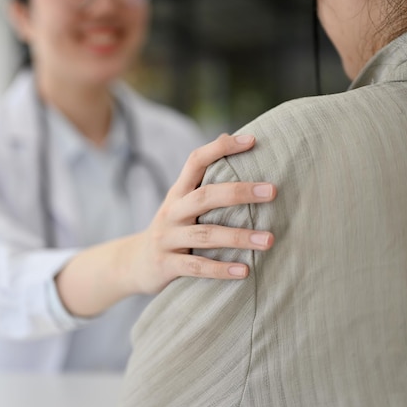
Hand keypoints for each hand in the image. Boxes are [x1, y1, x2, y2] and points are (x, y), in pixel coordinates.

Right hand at [125, 134, 275, 294]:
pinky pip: (195, 267)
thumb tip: (227, 134)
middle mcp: (171, 212)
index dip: (220, 148)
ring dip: (238, 237)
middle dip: (239, 192)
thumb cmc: (171, 228)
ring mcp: (167, 239)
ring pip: (204, 234)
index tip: (252, 140)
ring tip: (269, 240)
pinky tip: (245, 271)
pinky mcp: (166, 265)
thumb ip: (203, 177)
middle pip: (204, 196)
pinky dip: (220, 269)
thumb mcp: (181, 202)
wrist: (135, 263)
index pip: (195, 161)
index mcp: (178, 193)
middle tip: (272, 191)